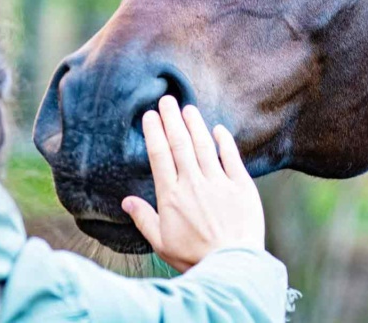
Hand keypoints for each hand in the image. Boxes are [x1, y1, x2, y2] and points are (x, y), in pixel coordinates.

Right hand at [121, 95, 265, 272]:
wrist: (231, 267)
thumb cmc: (194, 257)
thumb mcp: (161, 242)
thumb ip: (144, 219)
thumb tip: (126, 201)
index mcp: (171, 196)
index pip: (160, 156)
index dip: (154, 132)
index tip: (150, 116)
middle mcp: (193, 183)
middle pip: (180, 143)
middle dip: (171, 119)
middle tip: (166, 100)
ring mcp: (218, 183)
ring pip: (204, 145)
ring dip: (195, 124)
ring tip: (188, 108)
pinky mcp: (241, 186)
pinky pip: (231, 157)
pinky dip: (225, 141)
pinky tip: (218, 129)